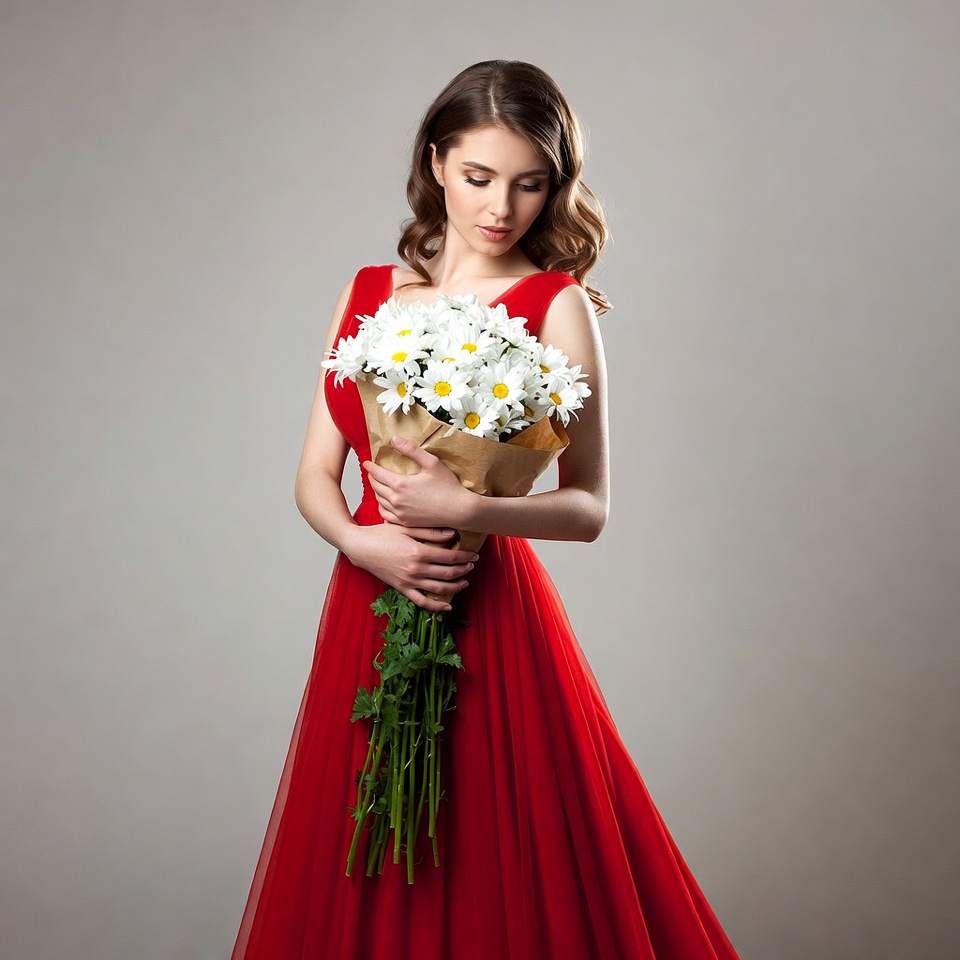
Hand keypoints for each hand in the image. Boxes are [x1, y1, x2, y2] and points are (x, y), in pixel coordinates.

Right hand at [344, 521, 478, 612]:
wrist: (361, 548)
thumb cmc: (382, 534)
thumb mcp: (406, 527)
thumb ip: (429, 531)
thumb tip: (452, 533)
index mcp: (418, 552)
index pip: (450, 557)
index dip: (465, 557)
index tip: (474, 555)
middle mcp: (416, 569)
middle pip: (448, 573)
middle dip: (463, 570)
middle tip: (472, 566)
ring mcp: (409, 581)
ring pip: (439, 589)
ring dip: (455, 587)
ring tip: (464, 582)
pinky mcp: (402, 589)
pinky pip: (422, 601)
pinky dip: (436, 606)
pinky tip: (447, 606)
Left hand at [363, 436, 471, 528]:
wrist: (459, 510)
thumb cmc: (448, 487)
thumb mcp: (431, 462)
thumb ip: (411, 450)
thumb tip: (394, 439)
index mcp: (400, 484)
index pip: (377, 473)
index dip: (370, 467)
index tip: (367, 462)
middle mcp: (396, 500)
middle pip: (376, 487)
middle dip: (372, 478)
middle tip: (372, 472)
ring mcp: (400, 513)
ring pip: (379, 501)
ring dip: (376, 492)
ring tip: (378, 485)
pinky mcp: (405, 522)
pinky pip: (385, 515)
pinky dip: (382, 507)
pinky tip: (385, 503)